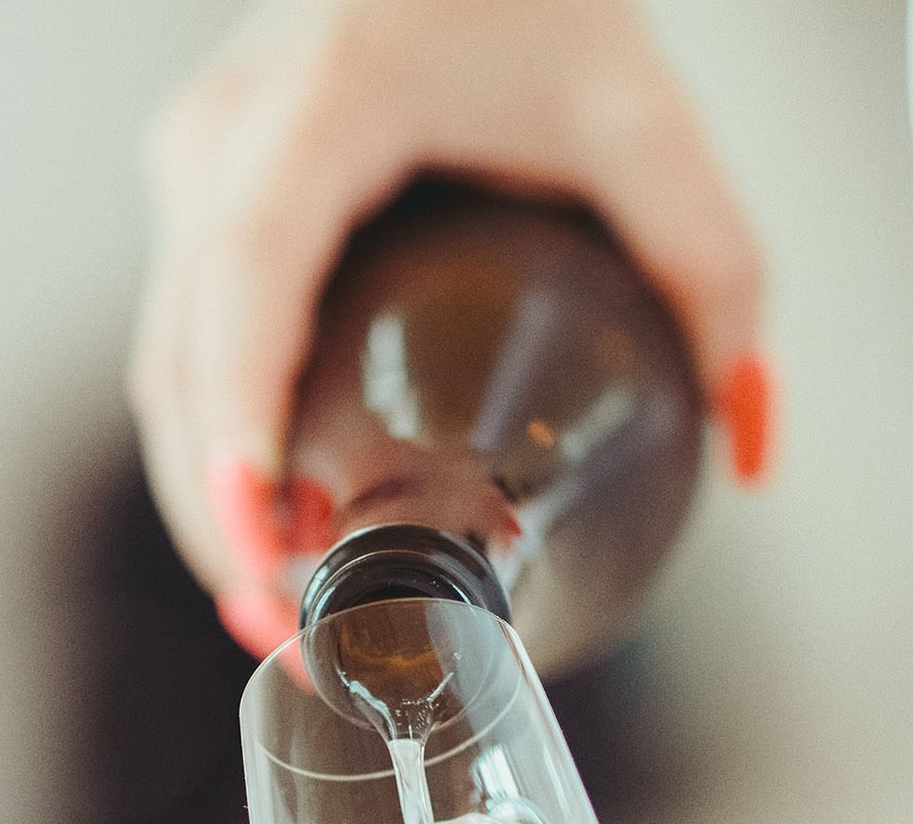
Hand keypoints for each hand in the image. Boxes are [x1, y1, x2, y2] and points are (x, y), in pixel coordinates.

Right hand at [129, 0, 773, 653]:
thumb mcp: (644, 122)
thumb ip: (715, 276)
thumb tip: (748, 442)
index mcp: (325, 106)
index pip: (253, 277)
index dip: (243, 417)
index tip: (266, 530)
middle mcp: (228, 133)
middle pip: (184, 356)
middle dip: (222, 511)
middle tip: (292, 629)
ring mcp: (197, 161)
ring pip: (163, 362)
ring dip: (206, 496)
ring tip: (276, 610)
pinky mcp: (200, 190)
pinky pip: (181, 338)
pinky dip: (211, 441)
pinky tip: (264, 523)